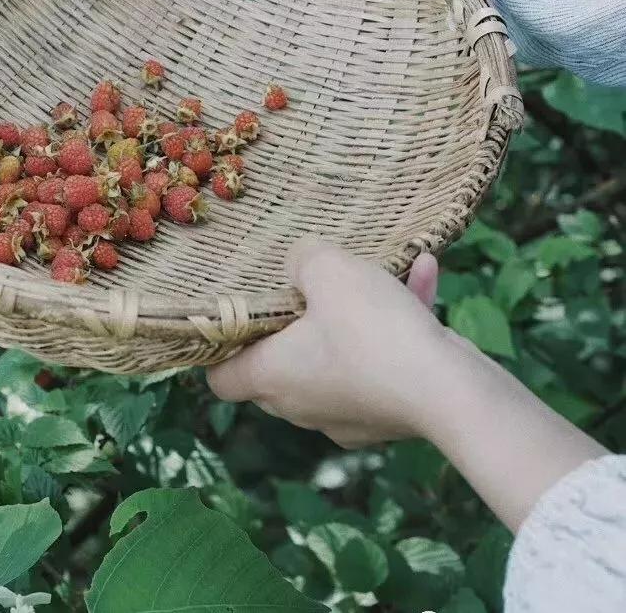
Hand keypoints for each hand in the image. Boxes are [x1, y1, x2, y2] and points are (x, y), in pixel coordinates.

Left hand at [207, 238, 443, 446]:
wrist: (452, 392)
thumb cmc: (372, 330)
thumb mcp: (328, 269)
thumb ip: (302, 258)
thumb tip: (299, 261)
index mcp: (273, 378)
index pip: (221, 379)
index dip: (220, 346)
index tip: (234, 311)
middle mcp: (305, 406)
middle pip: (280, 362)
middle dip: (293, 320)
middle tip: (304, 283)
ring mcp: (351, 414)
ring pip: (341, 352)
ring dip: (358, 309)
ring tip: (380, 265)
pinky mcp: (393, 411)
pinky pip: (384, 357)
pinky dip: (397, 320)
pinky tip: (424, 271)